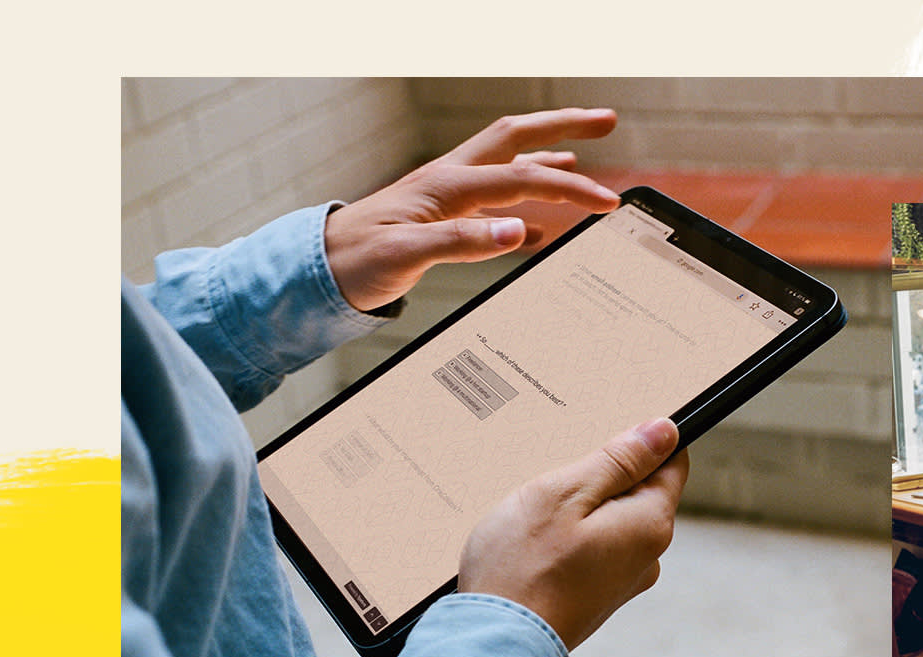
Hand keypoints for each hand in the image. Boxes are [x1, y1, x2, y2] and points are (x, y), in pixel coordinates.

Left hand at [324, 107, 620, 311]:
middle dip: (564, 125)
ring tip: (581, 150)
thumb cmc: (355, 262)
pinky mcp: (440, 213)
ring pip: (507, 160)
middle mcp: (449, 179)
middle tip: (606, 120)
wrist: (316, 270)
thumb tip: (519, 231)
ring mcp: (446, 193)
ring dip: (546, 152)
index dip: (571, 188)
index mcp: (447, 185)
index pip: (524, 178)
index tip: (606, 203)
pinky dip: (523, 200)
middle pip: (518, 138)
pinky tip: (537, 222)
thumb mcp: (407, 256)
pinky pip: (493, 197)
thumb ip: (463, 242)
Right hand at [458, 418, 689, 650]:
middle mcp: (647, 556)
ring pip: (611, 521)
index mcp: (650, 524)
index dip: (639, 442)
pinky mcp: (597, 598)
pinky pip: (593, 550)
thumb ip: (619, 460)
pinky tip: (535, 545)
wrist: (493, 646)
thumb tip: (665, 431)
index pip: (671, 462)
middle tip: (553, 483)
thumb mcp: (564, 493)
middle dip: (600, 478)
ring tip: (537, 518)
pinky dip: (569, 539)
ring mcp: (623, 581)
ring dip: (579, 510)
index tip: (599, 439)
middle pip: (638, 492)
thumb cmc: (521, 568)